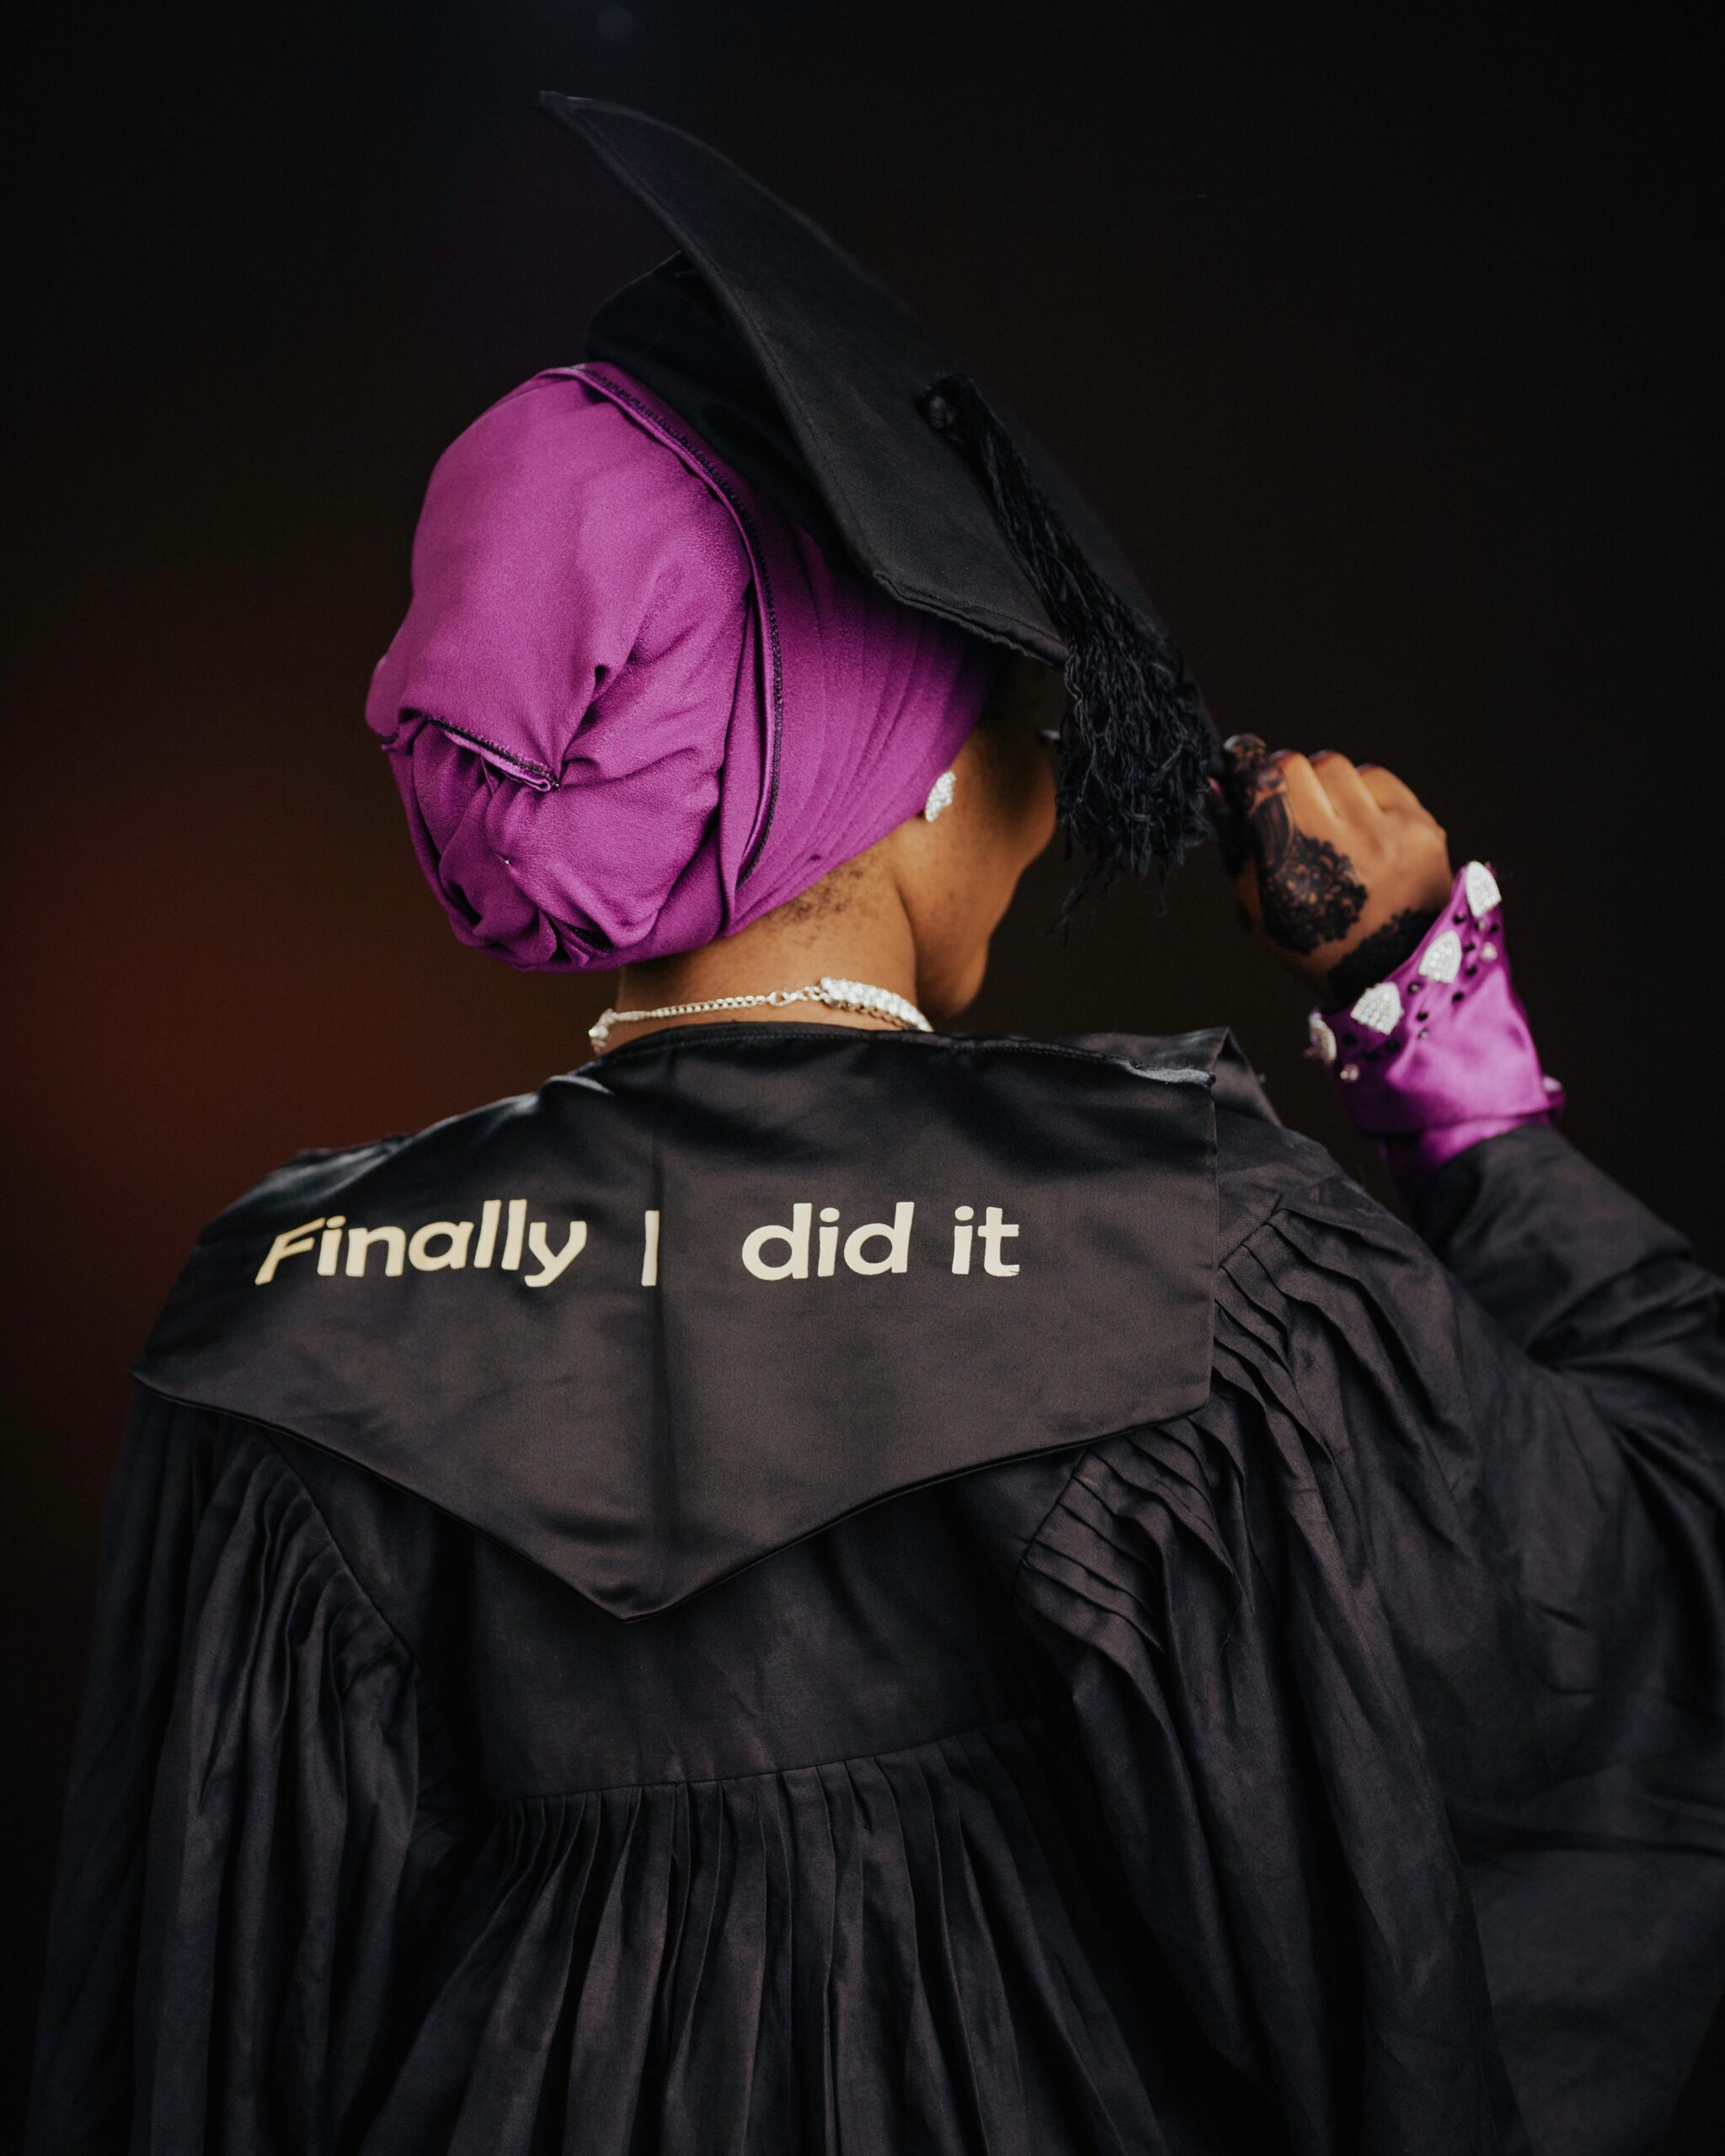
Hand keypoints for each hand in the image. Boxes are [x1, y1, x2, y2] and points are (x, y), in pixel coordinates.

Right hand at [1210, 734, 1453, 1002]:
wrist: (1394, 971)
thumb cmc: (1316, 941)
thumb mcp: (1258, 906)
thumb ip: (1235, 844)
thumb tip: (1220, 784)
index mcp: (1284, 869)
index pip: (1258, 780)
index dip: (1243, 759)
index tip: (1239, 755)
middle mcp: (1334, 845)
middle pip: (1293, 763)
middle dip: (1282, 775)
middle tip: (1287, 801)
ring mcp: (1384, 833)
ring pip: (1335, 764)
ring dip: (1323, 784)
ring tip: (1329, 821)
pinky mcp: (1420, 825)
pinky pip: (1376, 776)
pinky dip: (1362, 792)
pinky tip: (1362, 825)